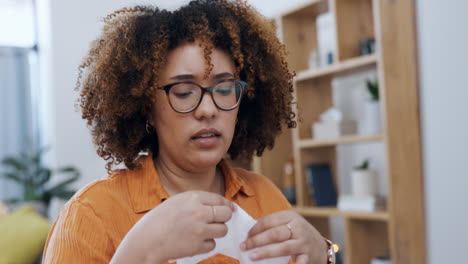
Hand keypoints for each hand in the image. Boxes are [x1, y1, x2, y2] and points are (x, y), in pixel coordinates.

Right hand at [112, 191, 234, 263]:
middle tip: (215, 221)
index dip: (226, 205)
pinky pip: (212, 244)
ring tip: (204, 232)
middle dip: (223, 218)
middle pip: (226, 214)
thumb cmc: (160, 220)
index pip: (220, 199)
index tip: (228, 209)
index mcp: (193, 198)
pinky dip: (206, 244)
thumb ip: (199, 201)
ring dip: (216, 231)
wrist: (146, 240)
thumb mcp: (178, 201)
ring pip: (223, 230)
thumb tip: (224, 205)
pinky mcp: (197, 246)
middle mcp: (199, 212)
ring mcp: (199, 230)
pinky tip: (195, 241)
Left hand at [240, 210, 327, 263]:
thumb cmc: (298, 235)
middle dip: (257, 240)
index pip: (269, 220)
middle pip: (274, 233)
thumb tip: (250, 234)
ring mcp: (304, 242)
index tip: (246, 236)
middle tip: (244, 246)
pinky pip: (297, 262)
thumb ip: (274, 226)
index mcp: (291, 216)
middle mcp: (298, 227)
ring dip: (265, 252)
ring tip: (252, 256)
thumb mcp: (289, 224)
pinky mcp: (308, 256)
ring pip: (282, 247)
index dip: (255, 228)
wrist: (321, 247)